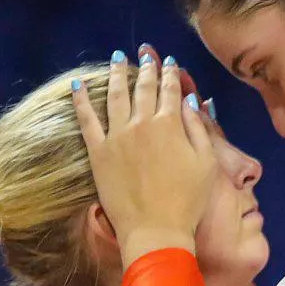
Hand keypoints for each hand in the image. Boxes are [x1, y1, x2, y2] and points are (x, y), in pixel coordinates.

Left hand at [71, 46, 216, 264]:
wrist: (155, 230)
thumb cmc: (188, 201)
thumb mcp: (207, 163)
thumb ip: (198, 128)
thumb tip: (190, 100)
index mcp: (170, 124)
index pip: (170, 90)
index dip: (171, 73)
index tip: (169, 62)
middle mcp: (142, 123)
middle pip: (143, 88)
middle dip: (145, 68)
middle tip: (145, 55)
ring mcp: (117, 136)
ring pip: (115, 96)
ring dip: (117, 74)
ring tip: (117, 58)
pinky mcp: (98, 152)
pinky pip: (87, 120)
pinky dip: (81, 100)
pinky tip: (77, 85)